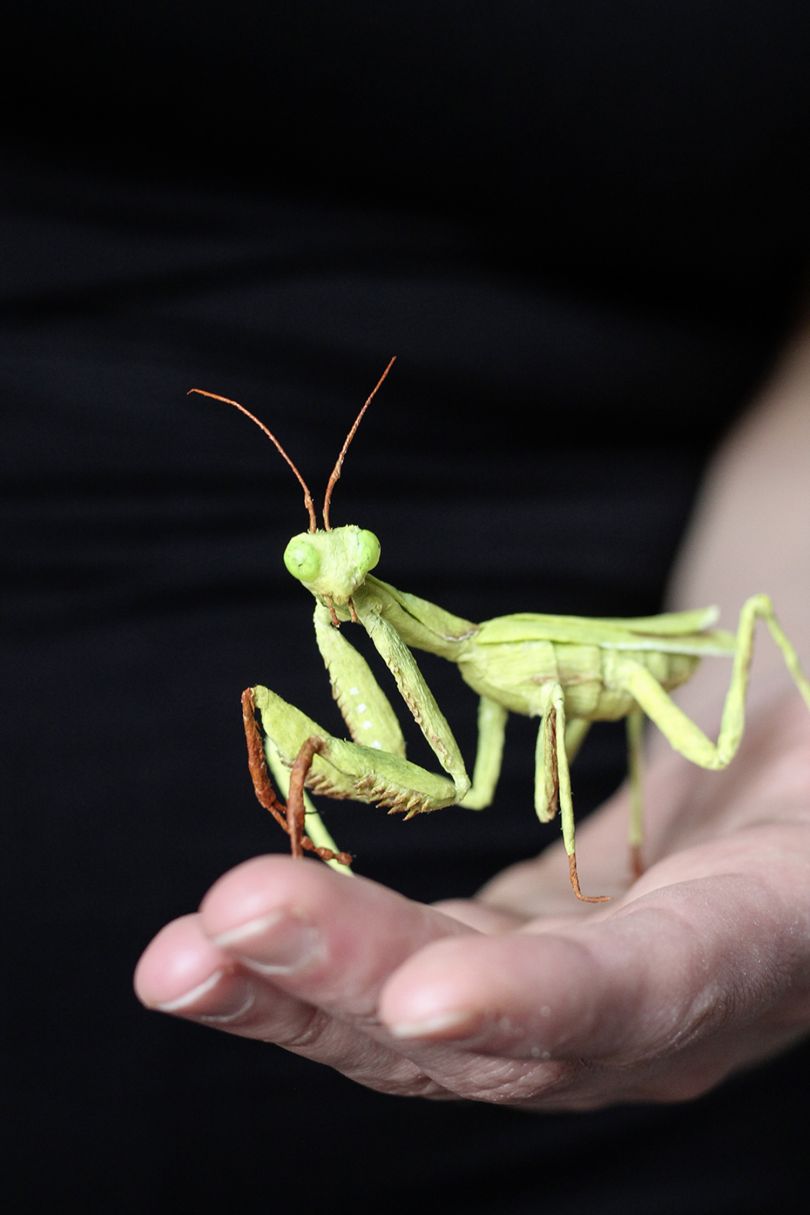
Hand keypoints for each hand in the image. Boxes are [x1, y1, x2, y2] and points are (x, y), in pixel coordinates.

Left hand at [134, 693, 809, 1109]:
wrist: (797, 788)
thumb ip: (787, 748)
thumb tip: (777, 705)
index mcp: (758, 942)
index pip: (645, 993)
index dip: (541, 1006)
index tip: (427, 1000)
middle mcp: (658, 1011)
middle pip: (496, 1030)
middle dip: (354, 983)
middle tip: (224, 928)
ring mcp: (571, 999)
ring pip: (423, 1021)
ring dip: (294, 990)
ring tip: (180, 958)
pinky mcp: (509, 958)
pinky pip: (405, 973)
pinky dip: (311, 957)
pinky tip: (219, 940)